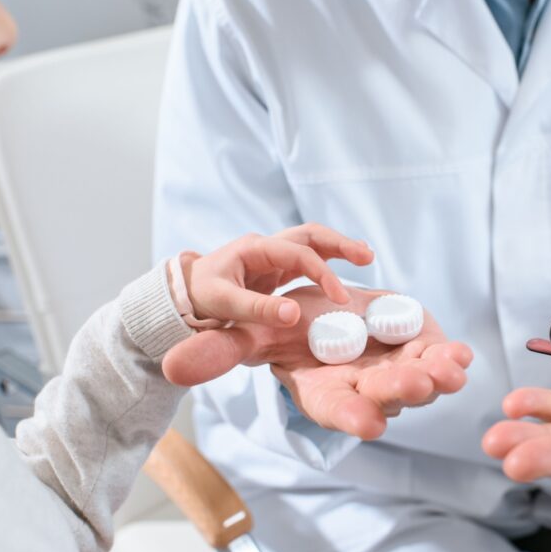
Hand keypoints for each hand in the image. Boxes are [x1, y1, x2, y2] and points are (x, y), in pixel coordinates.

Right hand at [163, 286, 472, 439]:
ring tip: (449, 368)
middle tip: (415, 386)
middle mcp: (364, 390)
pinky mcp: (423, 352)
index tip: (368, 424)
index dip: (351, 417)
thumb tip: (172, 367)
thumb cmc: (289, 329)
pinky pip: (440, 358)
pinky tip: (462, 352)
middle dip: (400, 393)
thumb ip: (220, 352)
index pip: (337, 410)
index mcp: (324, 392)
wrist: (330, 316)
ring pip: (420, 381)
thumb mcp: (253, 334)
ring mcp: (398, 374)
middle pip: (384, 397)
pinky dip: (451, 356)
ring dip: (436, 377)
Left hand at [178, 223, 373, 326]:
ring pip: (312, 243)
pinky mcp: (274, 269)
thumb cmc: (200, 298)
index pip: (299, 254)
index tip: (340, 298)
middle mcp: (266, 247)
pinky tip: (346, 268)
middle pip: (311, 235)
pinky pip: (307, 259)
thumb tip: (295, 316)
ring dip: (338, 248)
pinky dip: (328, 261)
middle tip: (368, 256)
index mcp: (254, 249)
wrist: (182, 296)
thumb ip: (259, 309)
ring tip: (367, 256)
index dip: (323, 274)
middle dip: (340, 243)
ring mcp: (271, 256)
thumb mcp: (225, 305)